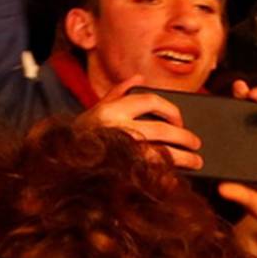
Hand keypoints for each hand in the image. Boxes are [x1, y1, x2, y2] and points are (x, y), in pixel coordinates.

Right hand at [76, 76, 202, 169]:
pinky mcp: (122, 174)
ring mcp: (120, 153)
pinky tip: (177, 179)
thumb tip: (139, 78)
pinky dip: (167, 178)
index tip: (179, 120)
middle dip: (184, 136)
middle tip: (196, 142)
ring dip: (183, 158)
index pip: (150, 100)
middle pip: (162, 130)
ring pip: (161, 154)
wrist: (59, 164)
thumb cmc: (82, 136)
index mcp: (112, 110)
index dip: (170, 109)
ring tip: (197, 161)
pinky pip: (152, 175)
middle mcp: (117, 129)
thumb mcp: (96, 110)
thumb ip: (117, 93)